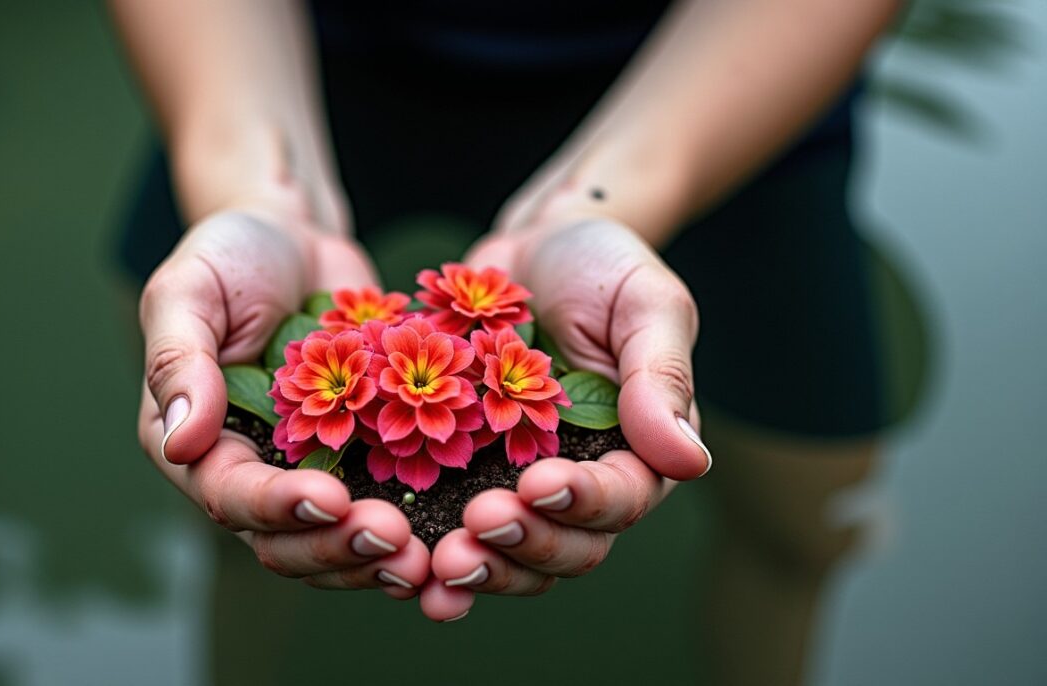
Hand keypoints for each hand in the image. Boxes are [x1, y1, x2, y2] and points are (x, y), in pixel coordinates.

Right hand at [137, 210, 429, 596]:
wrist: (296, 239)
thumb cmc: (231, 255)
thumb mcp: (188, 291)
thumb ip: (178, 361)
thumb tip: (180, 441)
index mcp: (196, 445)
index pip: (230, 497)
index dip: (278, 507)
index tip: (332, 498)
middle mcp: (249, 472)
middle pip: (286, 540)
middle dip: (338, 547)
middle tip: (395, 539)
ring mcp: (308, 471)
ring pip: (336, 540)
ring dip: (376, 558)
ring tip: (425, 559)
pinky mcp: (361, 459)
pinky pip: (384, 507)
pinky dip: (416, 529)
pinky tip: (451, 536)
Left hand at [419, 217, 710, 619]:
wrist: (532, 247)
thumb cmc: (601, 265)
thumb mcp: (645, 303)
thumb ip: (661, 377)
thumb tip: (689, 460)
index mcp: (638, 451)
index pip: (622, 499)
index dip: (583, 502)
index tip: (538, 482)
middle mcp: (581, 481)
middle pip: (567, 547)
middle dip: (524, 546)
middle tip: (477, 526)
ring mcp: (519, 483)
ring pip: (511, 555)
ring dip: (480, 569)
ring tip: (438, 565)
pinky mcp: (465, 473)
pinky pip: (449, 529)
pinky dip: (429, 556)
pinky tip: (401, 568)